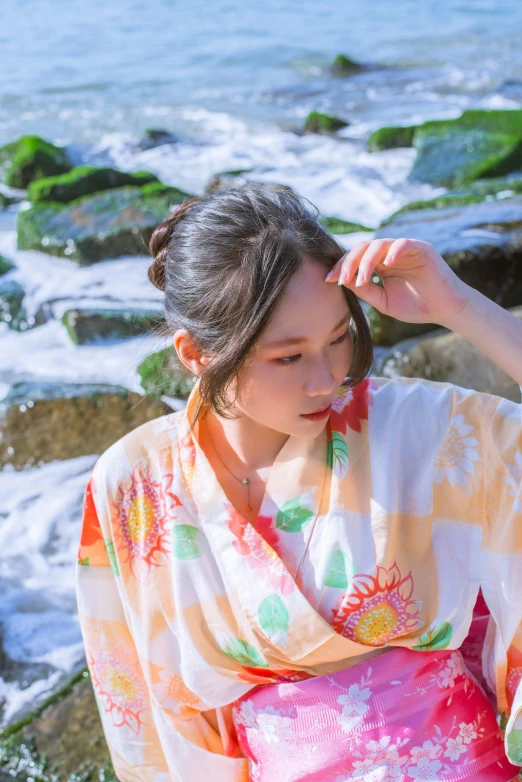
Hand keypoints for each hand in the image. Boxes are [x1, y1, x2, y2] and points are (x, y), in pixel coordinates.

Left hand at [325, 238, 470, 325]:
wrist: (444, 310)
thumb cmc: (415, 306)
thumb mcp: (383, 301)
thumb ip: (364, 290)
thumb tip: (341, 280)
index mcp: (380, 265)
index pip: (356, 259)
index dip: (341, 267)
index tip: (328, 280)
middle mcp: (390, 254)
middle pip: (363, 248)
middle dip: (349, 263)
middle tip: (339, 278)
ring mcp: (405, 249)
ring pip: (379, 245)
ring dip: (366, 261)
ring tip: (362, 279)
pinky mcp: (421, 248)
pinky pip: (403, 243)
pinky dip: (393, 251)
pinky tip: (385, 265)